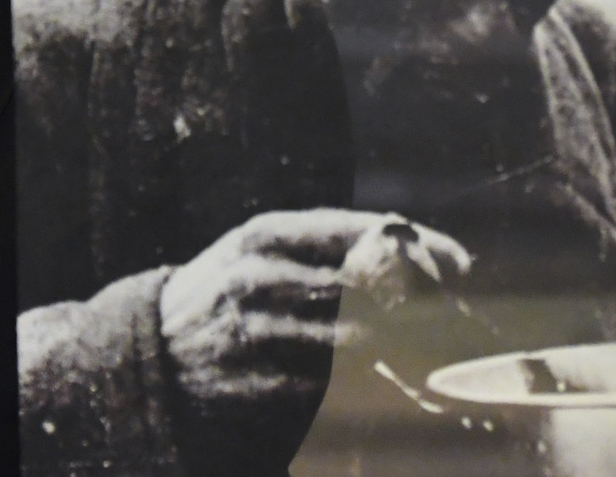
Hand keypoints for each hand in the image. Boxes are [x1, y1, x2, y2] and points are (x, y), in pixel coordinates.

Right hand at [158, 209, 470, 410]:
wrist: (154, 348)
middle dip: (419, 300)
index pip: (359, 231)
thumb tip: (415, 246)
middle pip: (366, 285)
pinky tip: (382, 383)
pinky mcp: (255, 381)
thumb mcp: (262, 251)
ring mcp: (256, 330)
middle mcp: (261, 274)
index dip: (417, 247)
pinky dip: (360, 386)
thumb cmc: (227, 290)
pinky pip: (326, 385)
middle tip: (459, 312)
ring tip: (432, 349)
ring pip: (354, 339)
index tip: (461, 263)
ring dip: (399, 345)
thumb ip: (327, 246)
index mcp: (266, 232)